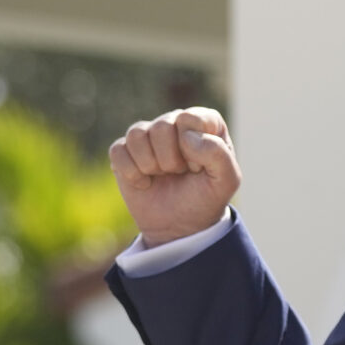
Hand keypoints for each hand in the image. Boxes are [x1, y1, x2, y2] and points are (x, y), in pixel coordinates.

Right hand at [111, 107, 241, 245]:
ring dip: (150, 165)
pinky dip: (131, 173)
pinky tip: (144, 182)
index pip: (192, 118)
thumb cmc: (205, 198)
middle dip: (171, 160)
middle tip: (179, 174)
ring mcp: (148, 136)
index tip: (199, 167)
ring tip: (162, 176)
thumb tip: (186, 137)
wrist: (180, 226)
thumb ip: (218, 154)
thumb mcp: (227, 181)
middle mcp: (174, 123)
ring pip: (136, 135)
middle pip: (162, 126)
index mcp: (203, 124)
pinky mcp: (124, 151)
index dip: (194, 147)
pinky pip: (118, 150)